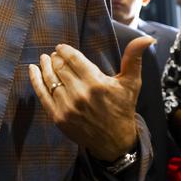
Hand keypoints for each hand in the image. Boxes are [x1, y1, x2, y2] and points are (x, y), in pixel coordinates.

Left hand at [28, 36, 154, 161]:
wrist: (115, 142)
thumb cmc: (123, 108)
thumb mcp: (131, 83)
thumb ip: (134, 58)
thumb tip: (147, 38)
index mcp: (96, 83)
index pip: (73, 59)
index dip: (65, 50)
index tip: (61, 47)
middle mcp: (80, 94)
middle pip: (60, 67)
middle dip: (56, 58)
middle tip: (54, 54)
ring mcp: (67, 106)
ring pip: (50, 79)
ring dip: (45, 66)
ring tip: (45, 59)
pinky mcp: (58, 117)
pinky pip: (42, 94)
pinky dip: (35, 80)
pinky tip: (32, 69)